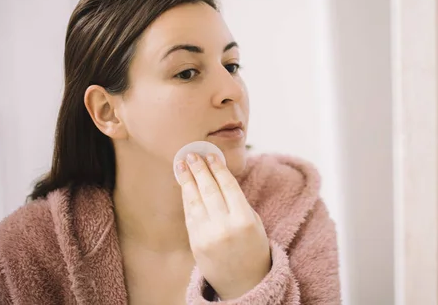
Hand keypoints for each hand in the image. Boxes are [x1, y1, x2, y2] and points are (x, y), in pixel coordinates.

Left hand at [176, 153, 270, 299]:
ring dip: (188, 180)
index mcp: (244, 220)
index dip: (218, 169)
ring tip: (182, 165)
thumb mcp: (254, 223)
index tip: (210, 155)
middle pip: (209, 190)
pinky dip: (187, 198)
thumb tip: (219, 176)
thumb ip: (238, 202)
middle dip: (199, 170)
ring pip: (196, 201)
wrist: (245, 283)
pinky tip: (185, 186)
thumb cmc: (253, 248)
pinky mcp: (196, 243)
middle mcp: (225, 227)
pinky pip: (190, 215)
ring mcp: (208, 236)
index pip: (228, 186)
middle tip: (191, 154)